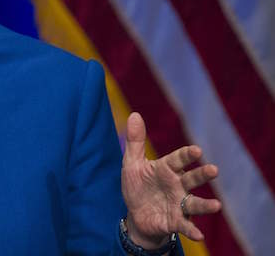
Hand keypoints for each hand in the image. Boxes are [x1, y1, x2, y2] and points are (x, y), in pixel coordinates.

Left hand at [121, 112, 221, 248]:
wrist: (136, 213)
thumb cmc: (138, 186)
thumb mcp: (132, 164)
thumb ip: (135, 141)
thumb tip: (134, 114)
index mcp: (167, 169)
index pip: (178, 159)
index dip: (186, 155)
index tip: (196, 150)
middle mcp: (177, 185)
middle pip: (192, 179)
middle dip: (202, 175)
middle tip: (213, 170)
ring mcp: (178, 204)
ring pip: (194, 203)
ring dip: (205, 205)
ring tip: (216, 205)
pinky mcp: (175, 220)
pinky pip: (185, 225)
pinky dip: (191, 229)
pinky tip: (199, 234)